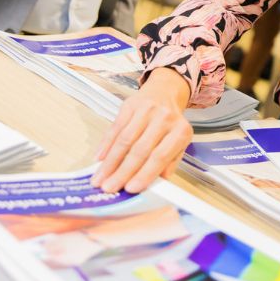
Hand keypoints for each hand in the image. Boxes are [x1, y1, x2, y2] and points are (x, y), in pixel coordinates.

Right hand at [91, 68, 192, 193]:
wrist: (164, 92)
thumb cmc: (170, 125)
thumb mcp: (178, 143)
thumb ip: (168, 163)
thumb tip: (153, 184)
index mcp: (180, 131)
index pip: (160, 156)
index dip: (144, 173)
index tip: (131, 189)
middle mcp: (165, 118)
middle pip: (140, 149)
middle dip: (123, 172)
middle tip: (109, 188)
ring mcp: (146, 110)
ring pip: (124, 140)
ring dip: (110, 162)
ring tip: (100, 179)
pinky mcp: (130, 105)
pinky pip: (115, 128)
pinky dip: (105, 145)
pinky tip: (99, 159)